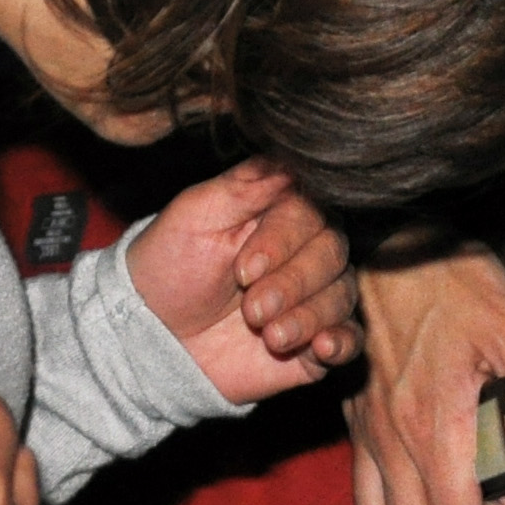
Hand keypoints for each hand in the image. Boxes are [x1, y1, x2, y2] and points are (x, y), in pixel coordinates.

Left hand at [127, 159, 358, 401]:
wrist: (152, 336)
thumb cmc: (168, 265)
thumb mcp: (197, 214)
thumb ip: (248, 184)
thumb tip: (297, 157)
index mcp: (278, 209)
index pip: (310, 210)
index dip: (283, 240)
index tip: (243, 270)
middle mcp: (303, 247)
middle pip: (332, 251)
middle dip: (292, 284)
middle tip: (251, 309)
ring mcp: (311, 295)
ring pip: (342, 293)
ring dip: (308, 316)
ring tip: (270, 336)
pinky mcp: (315, 341)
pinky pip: (352, 337)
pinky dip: (342, 340)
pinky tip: (321, 347)